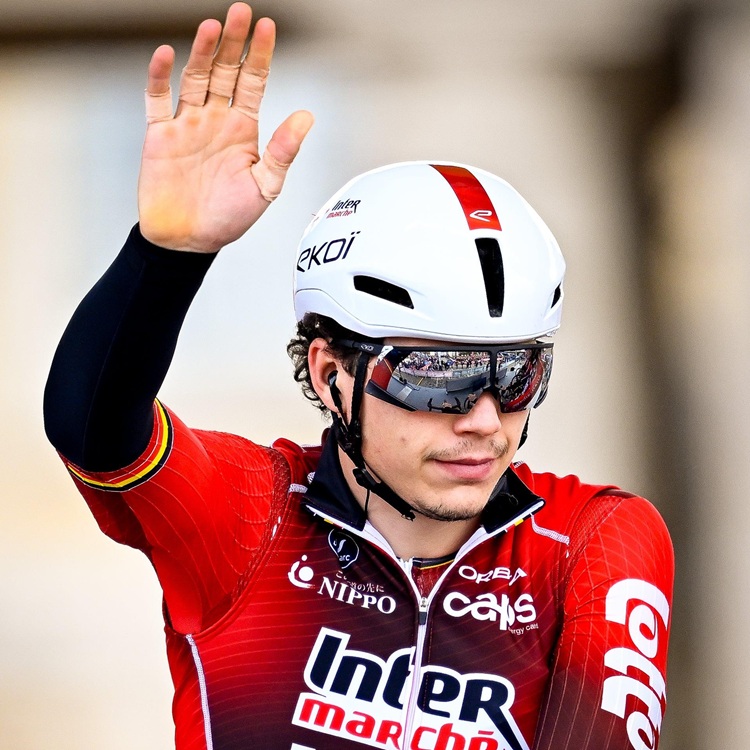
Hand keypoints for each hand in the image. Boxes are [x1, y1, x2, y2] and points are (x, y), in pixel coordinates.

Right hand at [138, 2, 313, 251]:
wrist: (188, 241)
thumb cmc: (227, 218)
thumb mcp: (265, 187)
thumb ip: (283, 152)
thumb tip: (306, 118)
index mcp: (243, 130)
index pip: (253, 82)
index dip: (260, 56)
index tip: (267, 28)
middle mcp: (216, 120)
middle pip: (225, 71)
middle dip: (234, 43)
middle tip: (241, 13)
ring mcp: (187, 124)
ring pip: (195, 79)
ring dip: (203, 53)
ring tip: (212, 28)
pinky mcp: (160, 135)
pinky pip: (157, 99)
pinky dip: (159, 77)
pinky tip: (165, 55)